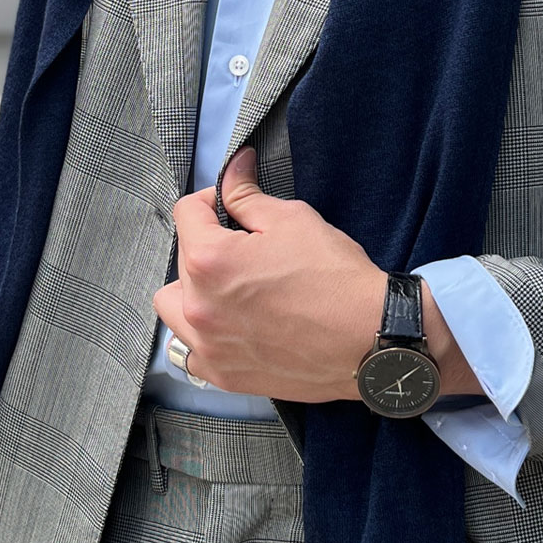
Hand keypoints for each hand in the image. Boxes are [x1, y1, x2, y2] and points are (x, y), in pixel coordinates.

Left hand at [153, 147, 383, 401]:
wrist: (368, 339)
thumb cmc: (334, 277)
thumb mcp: (293, 219)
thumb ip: (248, 195)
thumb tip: (233, 167)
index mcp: (210, 260)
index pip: (186, 212)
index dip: (213, 200)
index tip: (236, 207)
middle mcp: (198, 306)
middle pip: (182, 259)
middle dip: (208, 246)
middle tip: (246, 250)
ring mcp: (207, 346)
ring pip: (174, 308)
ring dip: (193, 292)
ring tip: (229, 290)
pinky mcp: (223, 375)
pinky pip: (189, 352)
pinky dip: (201, 337)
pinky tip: (230, 327)